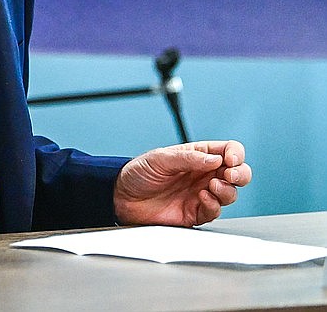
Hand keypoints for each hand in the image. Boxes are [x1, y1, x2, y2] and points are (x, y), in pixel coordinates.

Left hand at [113, 140, 251, 226]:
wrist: (121, 197)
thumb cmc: (138, 173)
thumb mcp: (160, 158)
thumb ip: (188, 158)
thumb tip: (215, 158)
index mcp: (197, 156)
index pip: (228, 150)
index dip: (235, 153)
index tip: (229, 159)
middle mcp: (203, 174)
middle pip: (238, 173)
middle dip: (241, 174)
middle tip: (230, 175)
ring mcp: (201, 194)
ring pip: (231, 193)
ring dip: (228, 190)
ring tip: (212, 186)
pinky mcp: (195, 213)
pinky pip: (215, 211)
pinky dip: (214, 205)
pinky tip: (202, 198)